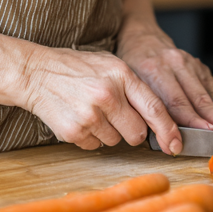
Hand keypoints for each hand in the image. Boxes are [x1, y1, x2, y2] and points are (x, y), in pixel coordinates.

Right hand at [16, 44, 183, 154]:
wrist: (35, 73)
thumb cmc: (76, 68)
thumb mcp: (110, 65)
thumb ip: (134, 88)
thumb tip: (157, 120)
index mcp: (121, 74)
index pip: (154, 108)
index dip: (169, 130)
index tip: (177, 144)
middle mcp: (107, 94)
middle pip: (138, 134)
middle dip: (132, 131)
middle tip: (116, 116)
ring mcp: (90, 114)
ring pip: (116, 141)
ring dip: (109, 132)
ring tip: (92, 111)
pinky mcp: (74, 132)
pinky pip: (96, 146)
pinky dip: (91, 137)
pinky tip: (80, 117)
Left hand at [115, 21, 212, 133]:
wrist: (143, 39)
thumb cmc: (134, 66)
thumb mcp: (131, 84)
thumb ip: (144, 111)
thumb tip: (164, 142)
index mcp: (152, 70)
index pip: (173, 102)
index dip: (185, 123)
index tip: (195, 138)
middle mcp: (172, 63)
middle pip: (193, 98)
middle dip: (206, 119)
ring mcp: (187, 61)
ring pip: (204, 92)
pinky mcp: (198, 63)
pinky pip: (210, 85)